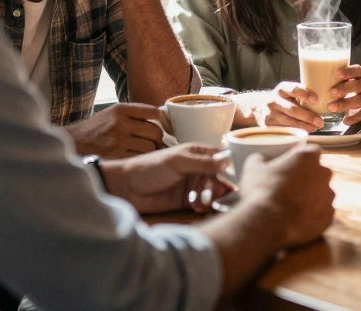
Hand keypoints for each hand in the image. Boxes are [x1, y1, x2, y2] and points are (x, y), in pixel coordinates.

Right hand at [66, 102, 169, 158]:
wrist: (72, 143)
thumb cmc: (96, 128)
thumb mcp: (112, 113)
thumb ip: (135, 113)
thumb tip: (164, 117)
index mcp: (121, 109)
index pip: (154, 112)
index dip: (164, 121)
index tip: (166, 127)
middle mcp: (120, 123)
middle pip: (155, 131)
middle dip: (158, 139)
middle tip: (156, 143)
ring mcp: (117, 141)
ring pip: (150, 147)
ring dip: (151, 151)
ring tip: (146, 151)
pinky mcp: (115, 156)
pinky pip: (139, 158)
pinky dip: (142, 160)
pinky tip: (138, 159)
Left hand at [101, 143, 233, 214]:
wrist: (126, 188)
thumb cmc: (149, 168)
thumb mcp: (177, 162)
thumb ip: (203, 163)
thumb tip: (228, 161)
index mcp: (197, 153)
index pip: (221, 158)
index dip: (229, 167)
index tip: (233, 178)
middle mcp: (197, 168)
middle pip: (219, 177)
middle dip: (217, 187)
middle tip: (209, 195)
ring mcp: (192, 185)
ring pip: (212, 192)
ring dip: (210, 197)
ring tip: (201, 202)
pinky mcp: (187, 200)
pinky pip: (203, 203)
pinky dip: (203, 205)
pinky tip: (196, 207)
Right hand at [240, 145, 335, 247]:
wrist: (269, 224)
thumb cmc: (261, 192)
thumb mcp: (253, 168)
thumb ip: (261, 158)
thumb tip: (261, 159)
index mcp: (308, 156)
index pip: (311, 152)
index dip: (301, 160)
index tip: (290, 167)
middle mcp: (324, 173)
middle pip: (319, 172)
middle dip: (308, 179)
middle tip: (290, 188)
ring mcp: (329, 195)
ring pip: (322, 194)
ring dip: (312, 198)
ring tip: (292, 207)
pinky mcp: (329, 216)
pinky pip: (323, 213)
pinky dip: (313, 215)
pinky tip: (298, 220)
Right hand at [259, 82, 325, 131]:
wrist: (260, 107)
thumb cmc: (283, 99)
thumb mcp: (290, 91)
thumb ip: (303, 93)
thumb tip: (328, 98)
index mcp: (282, 89)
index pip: (294, 89)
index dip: (305, 94)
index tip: (317, 99)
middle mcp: (274, 100)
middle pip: (292, 109)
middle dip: (308, 116)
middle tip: (321, 121)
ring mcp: (270, 114)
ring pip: (288, 122)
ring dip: (304, 126)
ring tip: (316, 127)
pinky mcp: (267, 125)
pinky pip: (283, 130)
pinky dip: (295, 132)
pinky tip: (305, 132)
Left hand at [328, 64, 360, 123]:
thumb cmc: (350, 92)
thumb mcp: (345, 84)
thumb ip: (336, 82)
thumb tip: (313, 80)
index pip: (358, 70)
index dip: (349, 71)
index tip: (337, 73)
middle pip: (360, 84)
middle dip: (345, 88)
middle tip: (331, 92)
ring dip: (345, 103)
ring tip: (332, 107)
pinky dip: (353, 117)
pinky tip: (345, 120)